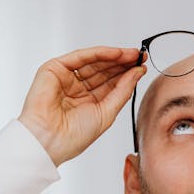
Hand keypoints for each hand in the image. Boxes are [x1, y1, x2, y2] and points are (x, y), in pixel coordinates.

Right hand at [18, 46, 146, 166]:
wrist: (50, 140)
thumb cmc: (73, 136)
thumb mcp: (107, 112)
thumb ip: (123, 91)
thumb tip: (137, 73)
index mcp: (89, 103)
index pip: (111, 83)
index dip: (127, 74)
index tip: (142, 67)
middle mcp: (77, 89)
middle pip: (104, 70)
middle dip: (123, 63)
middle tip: (140, 57)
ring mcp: (66, 78)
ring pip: (94, 61)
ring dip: (115, 56)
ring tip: (132, 54)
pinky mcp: (55, 69)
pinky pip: (81, 57)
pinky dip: (99, 53)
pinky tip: (117, 53)